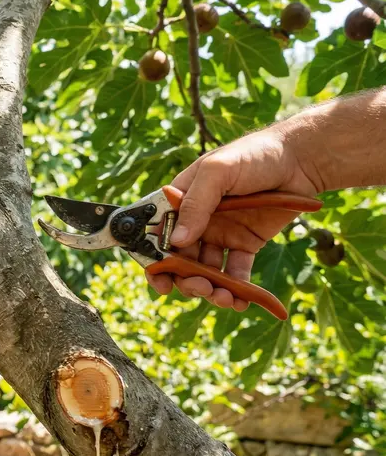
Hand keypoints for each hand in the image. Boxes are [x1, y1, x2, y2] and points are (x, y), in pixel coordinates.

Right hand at [147, 127, 322, 309]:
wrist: (301, 159)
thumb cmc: (254, 154)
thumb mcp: (219, 172)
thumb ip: (195, 204)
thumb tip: (176, 242)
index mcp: (181, 201)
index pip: (158, 235)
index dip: (154, 261)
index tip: (161, 281)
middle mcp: (197, 221)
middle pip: (180, 260)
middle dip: (186, 280)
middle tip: (200, 288)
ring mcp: (221, 234)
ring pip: (206, 270)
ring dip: (211, 288)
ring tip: (225, 298)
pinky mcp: (245, 243)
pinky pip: (236, 272)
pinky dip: (237, 289)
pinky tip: (241, 301)